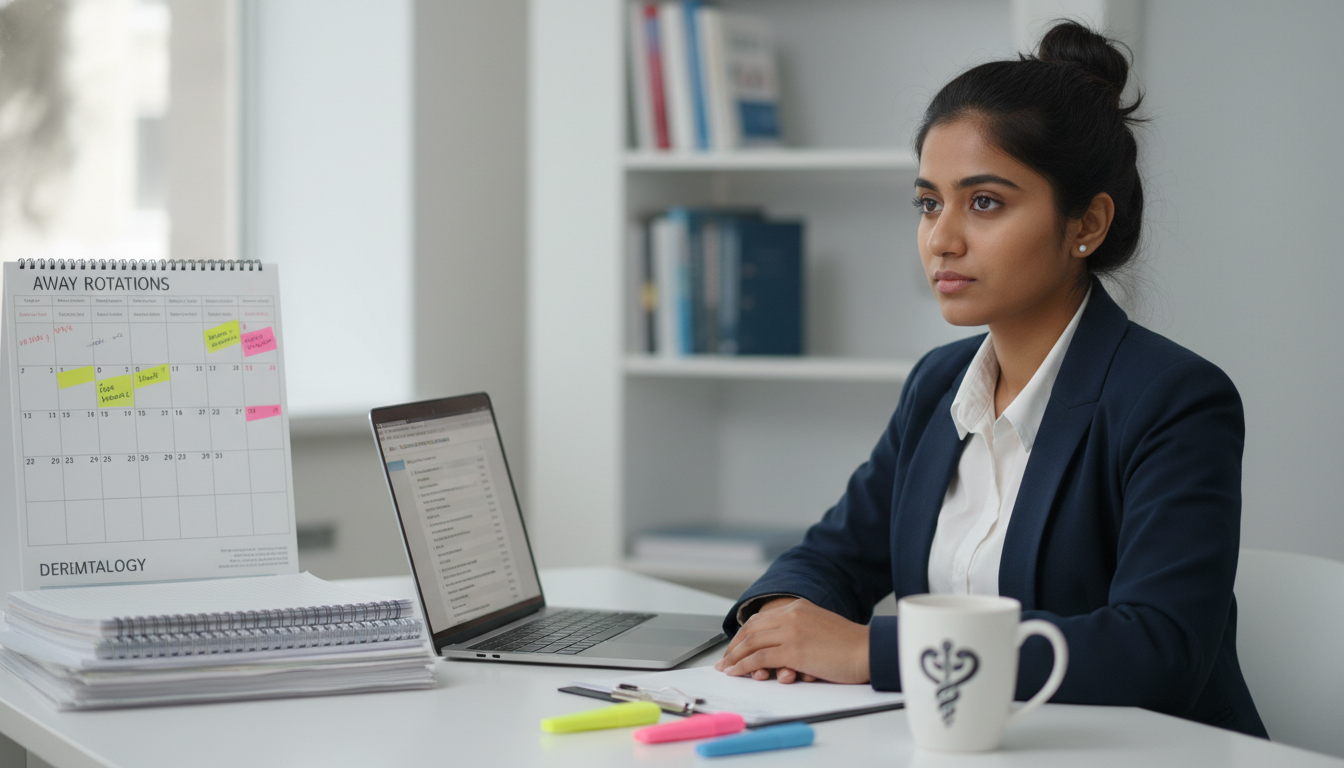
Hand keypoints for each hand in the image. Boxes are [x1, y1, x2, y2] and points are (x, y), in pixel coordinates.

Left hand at [714, 598, 869, 684]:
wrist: (868, 650)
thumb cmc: (849, 645)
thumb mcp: (819, 628)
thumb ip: (798, 631)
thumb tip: (779, 649)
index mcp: (798, 607)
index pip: (760, 619)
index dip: (743, 635)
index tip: (734, 647)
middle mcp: (792, 614)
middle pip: (751, 630)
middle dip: (734, 647)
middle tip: (723, 660)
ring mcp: (792, 631)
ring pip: (751, 643)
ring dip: (734, 657)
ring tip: (725, 669)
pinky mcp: (794, 650)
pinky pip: (760, 658)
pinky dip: (744, 666)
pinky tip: (737, 672)